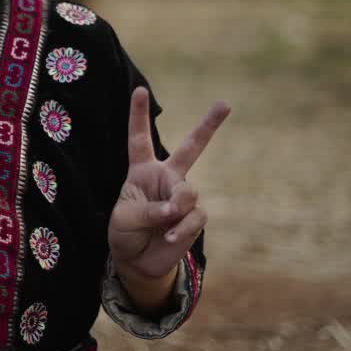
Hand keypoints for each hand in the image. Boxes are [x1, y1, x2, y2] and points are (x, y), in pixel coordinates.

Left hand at [109, 88, 229, 279]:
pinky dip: (180, 228)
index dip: (138, 115)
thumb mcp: (125, 218)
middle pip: (190, 147)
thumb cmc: (125, 233)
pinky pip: (194, 216)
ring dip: (175, 208)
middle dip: (209, 125)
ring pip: (188, 192)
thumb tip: (177, 208)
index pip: (139, 139)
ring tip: (163, 222)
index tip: (139, 90)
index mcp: (141, 170)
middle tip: (225, 103)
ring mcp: (182, 196)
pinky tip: (168, 237)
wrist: (137, 260)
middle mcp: (165, 178)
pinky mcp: (194, 216)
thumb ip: (150, 209)